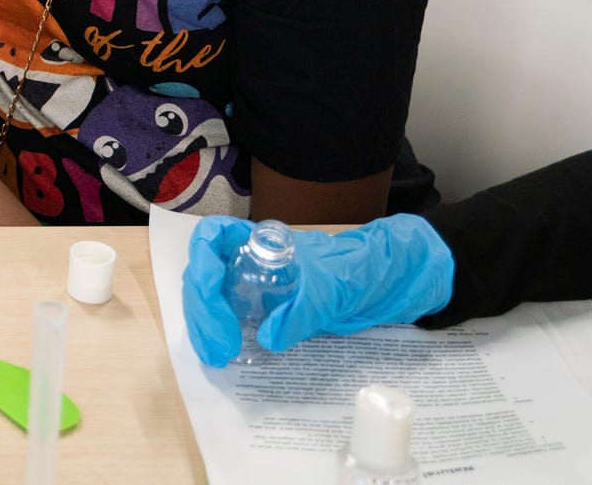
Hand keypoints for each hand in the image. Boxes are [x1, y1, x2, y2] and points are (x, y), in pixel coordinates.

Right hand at [183, 214, 456, 366]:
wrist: (390, 282)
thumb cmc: (362, 270)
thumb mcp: (336, 289)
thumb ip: (302, 310)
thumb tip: (268, 339)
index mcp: (262, 241)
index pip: (212, 237)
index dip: (200, 265)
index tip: (210, 298)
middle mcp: (249, 260)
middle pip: (204, 274)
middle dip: (203, 310)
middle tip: (218, 348)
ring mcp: (254, 286)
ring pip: (212, 298)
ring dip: (207, 326)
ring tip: (219, 355)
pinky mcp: (264, 311)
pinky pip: (231, 319)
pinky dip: (223, 335)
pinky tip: (229, 354)